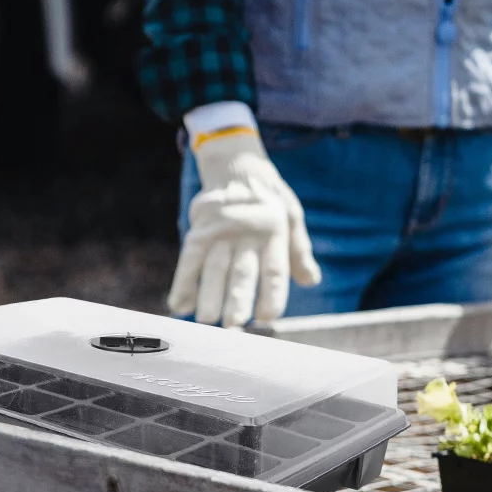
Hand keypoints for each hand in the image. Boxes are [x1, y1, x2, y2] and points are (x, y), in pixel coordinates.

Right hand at [169, 126, 320, 325]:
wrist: (236, 166)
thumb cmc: (268, 199)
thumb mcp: (292, 216)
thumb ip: (299, 251)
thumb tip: (312, 281)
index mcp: (274, 231)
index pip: (274, 268)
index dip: (272, 293)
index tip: (268, 317)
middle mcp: (246, 233)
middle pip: (241, 271)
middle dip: (237, 299)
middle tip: (233, 324)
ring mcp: (220, 232)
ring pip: (213, 268)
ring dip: (208, 295)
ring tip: (206, 320)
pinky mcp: (199, 231)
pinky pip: (188, 260)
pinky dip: (182, 283)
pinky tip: (179, 305)